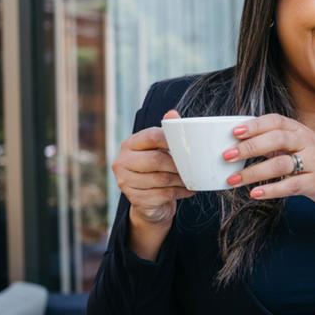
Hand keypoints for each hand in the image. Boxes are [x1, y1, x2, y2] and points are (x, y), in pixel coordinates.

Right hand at [111, 109, 193, 226]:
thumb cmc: (157, 170)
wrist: (149, 202)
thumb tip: (172, 113)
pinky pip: (163, 194)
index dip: (172, 140)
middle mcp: (122, 162)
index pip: (152, 136)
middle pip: (156, 160)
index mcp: (129, 145)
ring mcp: (125, 182)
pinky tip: (187, 190)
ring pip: (162, 179)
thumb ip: (167, 133)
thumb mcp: (161, 150)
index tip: (186, 146)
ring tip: (192, 179)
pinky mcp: (135, 199)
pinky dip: (179, 192)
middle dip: (178, 164)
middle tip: (193, 167)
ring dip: (181, 180)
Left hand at [223, 114, 314, 218]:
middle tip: (227, 155)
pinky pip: (290, 186)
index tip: (234, 132)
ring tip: (233, 179)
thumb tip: (241, 142)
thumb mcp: (300, 143)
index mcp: (298, 130)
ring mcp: (312, 163)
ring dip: (254, 172)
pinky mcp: (314, 183)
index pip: (275, 121)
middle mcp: (306, 142)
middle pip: (276, 140)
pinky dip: (271, 190)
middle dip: (250, 147)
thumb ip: (275, 141)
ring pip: (280, 164)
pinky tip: (255, 194)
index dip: (254, 125)